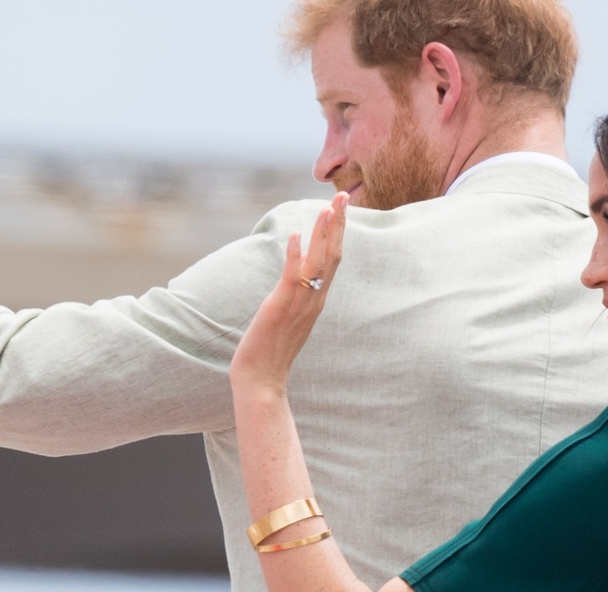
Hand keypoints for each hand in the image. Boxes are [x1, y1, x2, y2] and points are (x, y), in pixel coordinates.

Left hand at [230, 194, 348, 395]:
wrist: (263, 379)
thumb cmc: (271, 351)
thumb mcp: (288, 318)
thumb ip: (294, 298)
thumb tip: (293, 281)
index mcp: (316, 300)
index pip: (333, 260)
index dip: (337, 232)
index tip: (339, 208)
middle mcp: (314, 299)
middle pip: (332, 255)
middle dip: (338, 224)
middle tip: (344, 197)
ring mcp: (299, 303)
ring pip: (317, 263)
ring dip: (322, 234)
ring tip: (326, 208)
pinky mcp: (280, 307)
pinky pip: (292, 277)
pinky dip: (295, 255)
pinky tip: (295, 235)